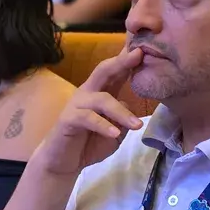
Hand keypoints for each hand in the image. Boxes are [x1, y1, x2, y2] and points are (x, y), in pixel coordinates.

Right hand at [33, 46, 143, 175]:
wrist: (63, 162)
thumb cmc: (89, 144)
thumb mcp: (115, 131)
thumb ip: (122, 117)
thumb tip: (130, 106)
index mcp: (101, 92)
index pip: (116, 71)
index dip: (129, 59)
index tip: (146, 46)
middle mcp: (88, 93)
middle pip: (104, 71)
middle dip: (121, 62)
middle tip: (139, 55)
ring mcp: (76, 104)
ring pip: (102, 99)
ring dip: (121, 112)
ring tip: (136, 126)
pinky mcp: (67, 119)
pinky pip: (87, 118)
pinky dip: (102, 125)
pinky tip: (114, 133)